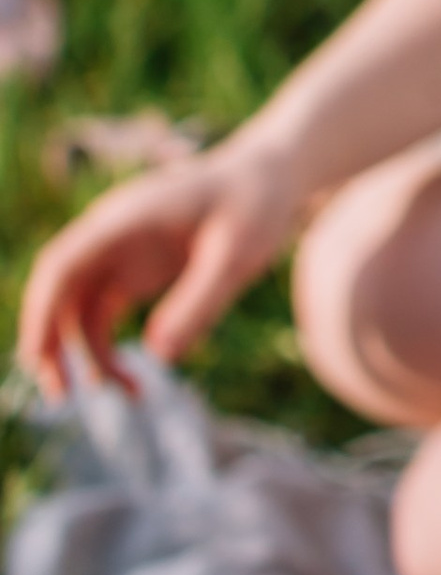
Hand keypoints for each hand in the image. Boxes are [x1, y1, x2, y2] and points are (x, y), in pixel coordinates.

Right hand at [15, 134, 307, 396]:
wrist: (269, 179)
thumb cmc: (256, 204)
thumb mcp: (238, 253)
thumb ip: (200, 301)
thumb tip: (160, 356)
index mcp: (126, 219)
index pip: (63, 264)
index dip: (43, 312)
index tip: (37, 357)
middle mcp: (111, 235)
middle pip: (58, 290)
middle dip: (50, 342)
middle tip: (58, 395)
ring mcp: (119, 254)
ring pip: (78, 310)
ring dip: (84, 355)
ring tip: (127, 396)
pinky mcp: (135, 273)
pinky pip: (103, 316)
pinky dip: (108, 350)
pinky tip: (137, 383)